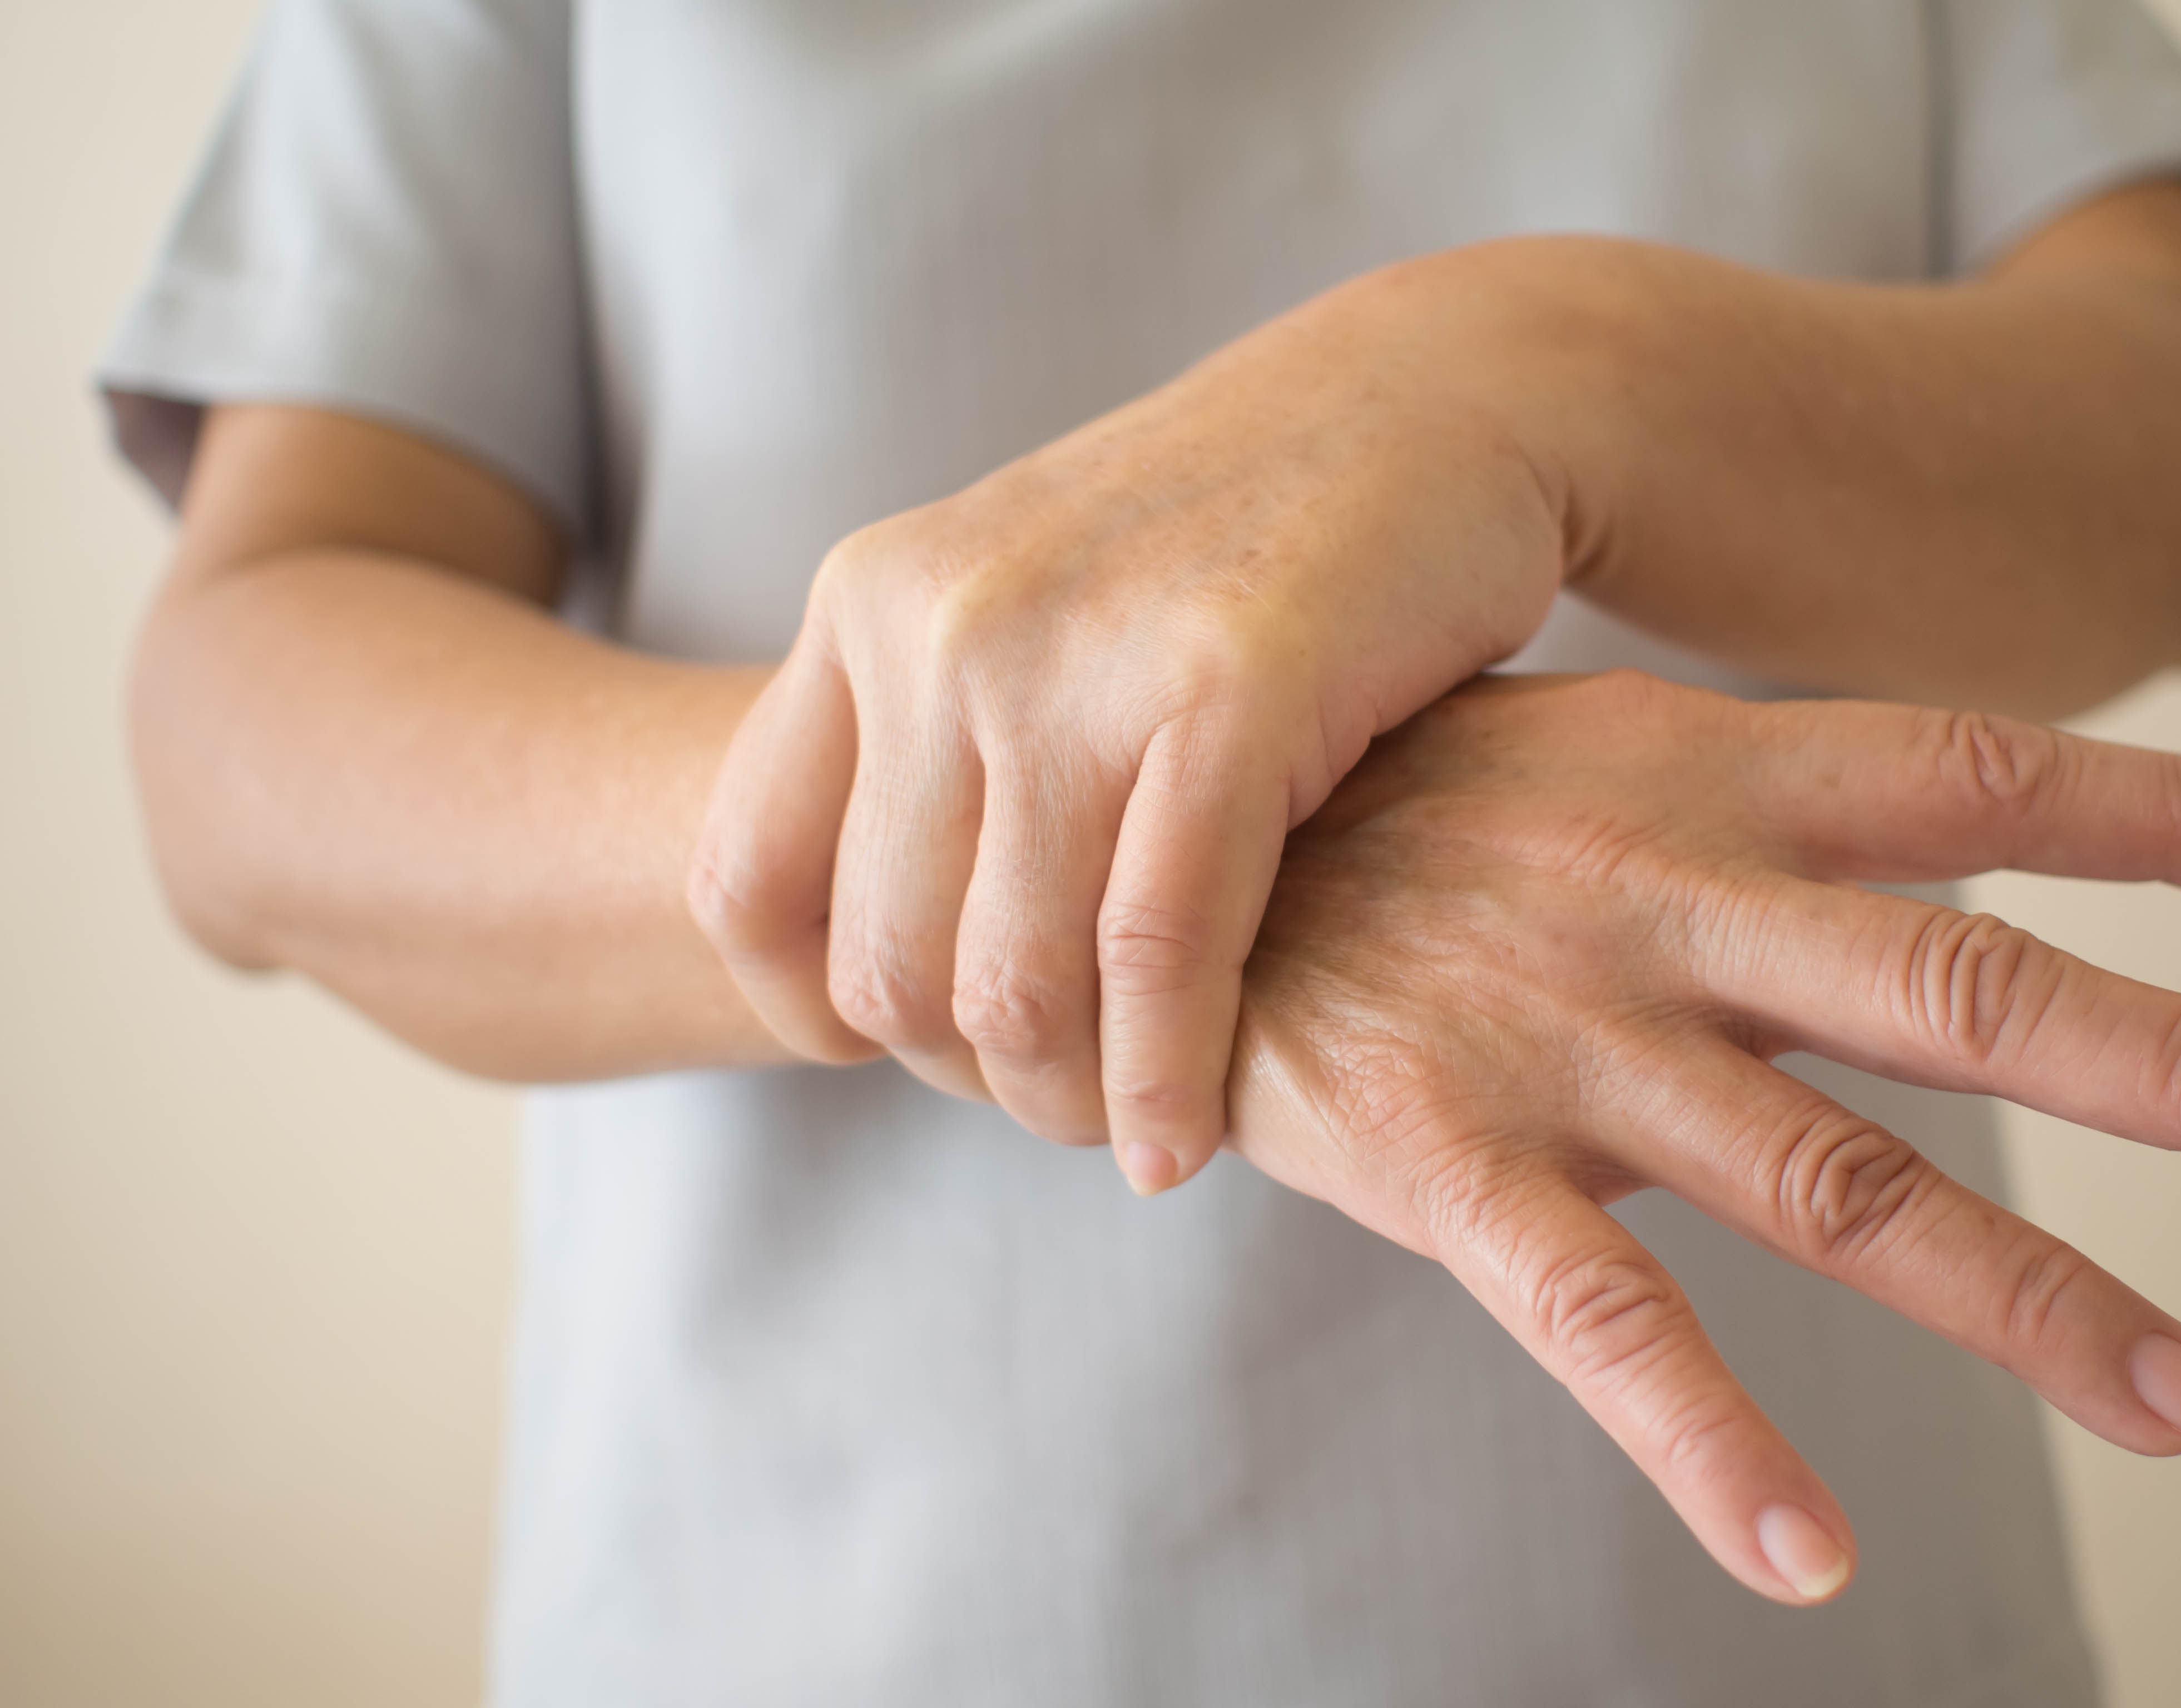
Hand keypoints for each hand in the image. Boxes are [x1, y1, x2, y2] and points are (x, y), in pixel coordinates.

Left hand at [690, 266, 1566, 1189]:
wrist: (1432, 400)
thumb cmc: (1238, 548)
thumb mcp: (1035, 616)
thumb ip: (941, 761)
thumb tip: (877, 989)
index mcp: (865, 601)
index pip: (746, 880)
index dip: (818, 1018)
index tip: (925, 1056)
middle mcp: (935, 622)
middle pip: (887, 968)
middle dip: (979, 1082)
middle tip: (1068, 1105)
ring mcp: (1073, 655)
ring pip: (1015, 987)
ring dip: (1072, 1107)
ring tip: (1136, 1132)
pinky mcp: (1227, 692)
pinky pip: (1158, 957)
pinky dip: (1170, 1081)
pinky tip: (1190, 1137)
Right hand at [1227, 672, 2180, 1604]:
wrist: (1141, 850)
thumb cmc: (1394, 814)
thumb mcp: (1582, 766)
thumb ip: (1752, 834)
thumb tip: (1944, 881)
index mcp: (1702, 778)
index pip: (1976, 774)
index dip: (2156, 810)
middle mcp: (1662, 898)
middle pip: (1966, 987)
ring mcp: (1560, 1033)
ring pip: (1832, 1180)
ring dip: (2027, 1296)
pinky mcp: (1442, 1157)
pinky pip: (1602, 1319)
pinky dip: (1709, 1441)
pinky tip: (1807, 1561)